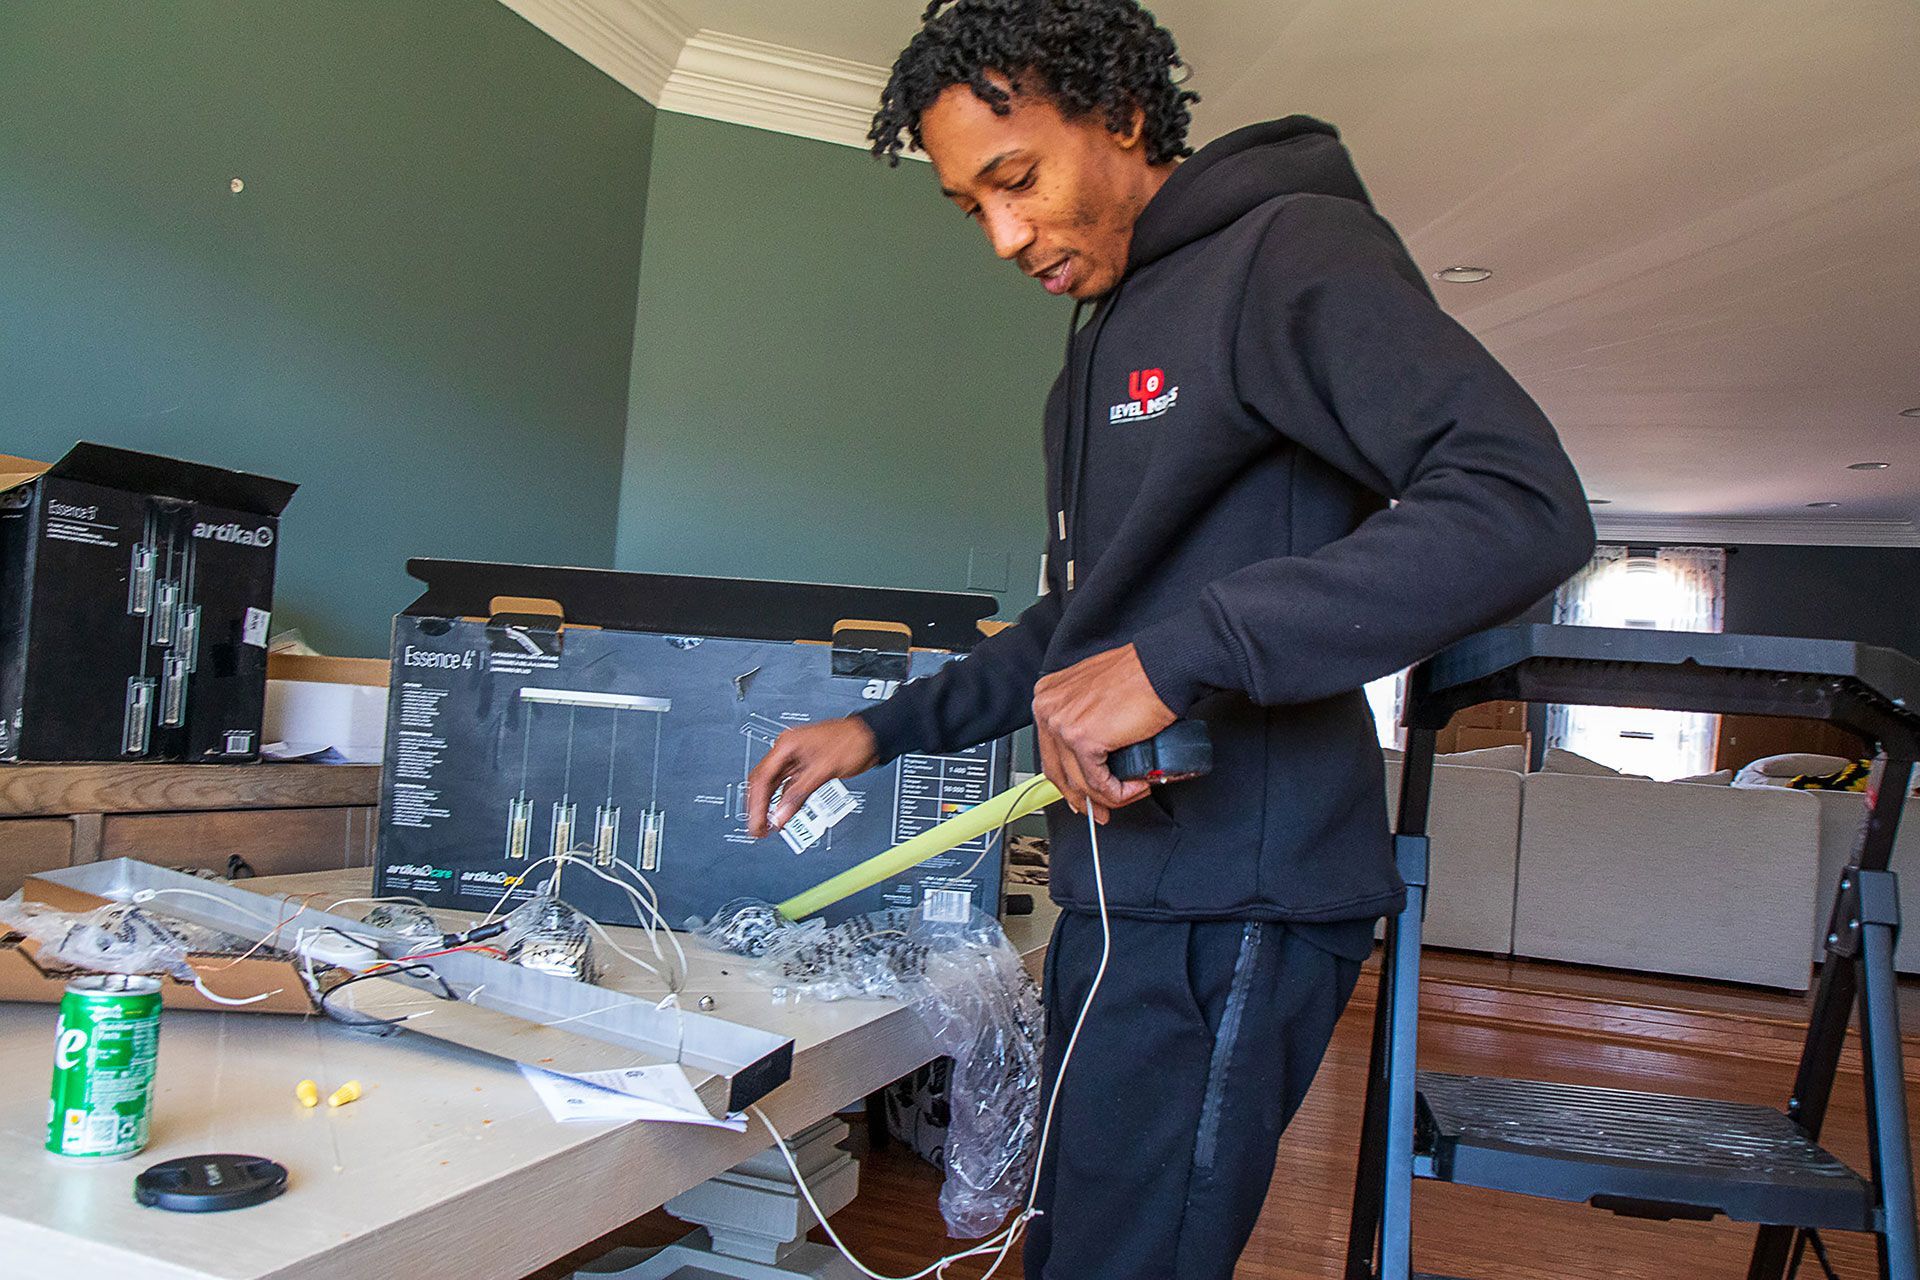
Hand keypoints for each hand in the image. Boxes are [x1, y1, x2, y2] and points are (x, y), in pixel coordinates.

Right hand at [745, 717, 879, 838]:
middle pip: (764, 781)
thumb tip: (780, 815)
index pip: (762, 777)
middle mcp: (788, 751)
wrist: (873, 737)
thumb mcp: (823, 770)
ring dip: (772, 805)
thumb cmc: (852, 741)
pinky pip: (789, 787)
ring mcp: (796, 760)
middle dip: (759, 806)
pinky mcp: (806, 768)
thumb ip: (799, 794)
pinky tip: (785, 814)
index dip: (757, 804)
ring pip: (775, 785)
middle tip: (758, 828)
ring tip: (769, 825)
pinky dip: (786, 802)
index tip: (757, 823)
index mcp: (787, 745)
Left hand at [1031, 643, 1174, 823]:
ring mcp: (1062, 723)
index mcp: (1047, 696)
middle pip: (1057, 770)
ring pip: (1078, 781)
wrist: (1162, 668)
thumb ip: (1084, 720)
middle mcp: (1048, 708)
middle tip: (1101, 810)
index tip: (1082, 796)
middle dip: (1081, 798)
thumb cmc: (1140, 676)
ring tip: (1130, 793)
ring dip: (1106, 798)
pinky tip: (1134, 787)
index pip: (1050, 751)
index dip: (1068, 780)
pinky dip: (1117, 793)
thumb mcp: (1096, 695)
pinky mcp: (1083, 738)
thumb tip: (1088, 759)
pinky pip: (1097, 782)